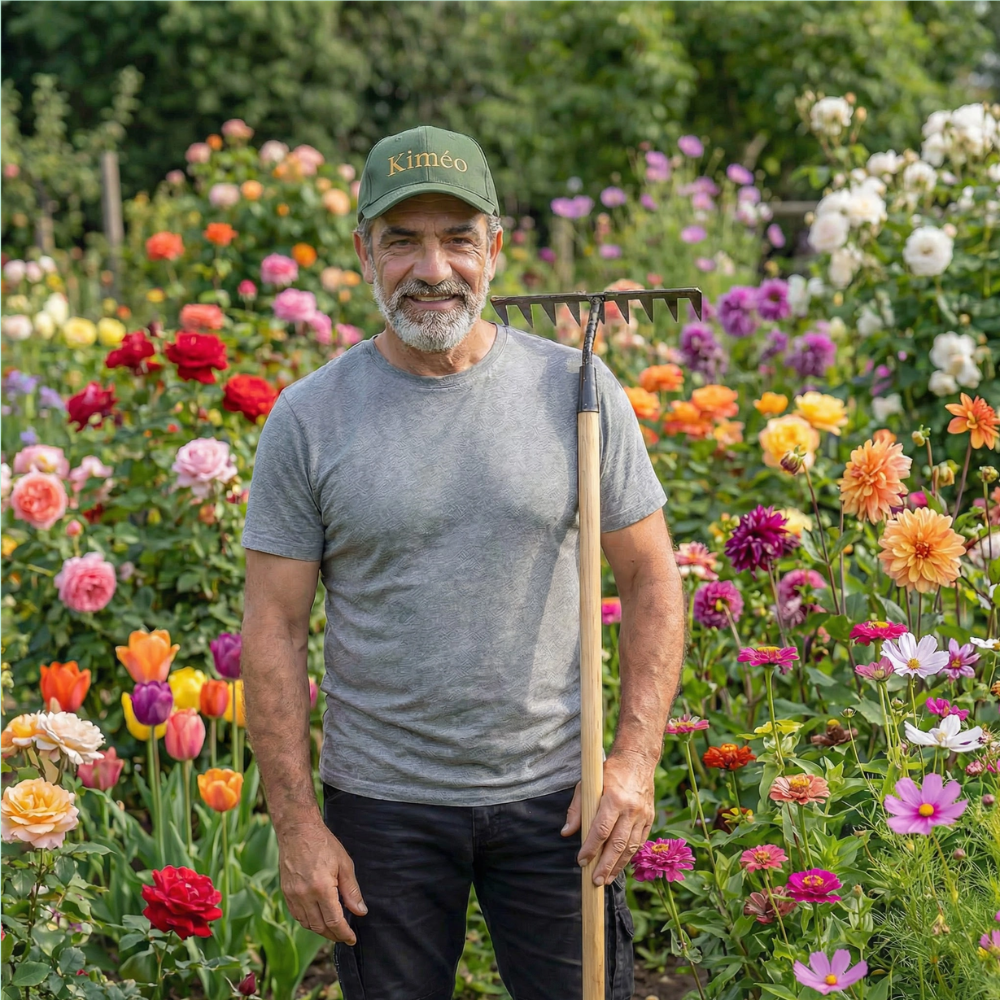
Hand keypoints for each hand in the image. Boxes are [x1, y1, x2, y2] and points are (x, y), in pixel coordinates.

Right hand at [278, 822, 367, 943]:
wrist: (298, 831)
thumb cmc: (324, 844)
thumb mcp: (344, 864)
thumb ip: (352, 891)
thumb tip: (360, 912)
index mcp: (321, 888)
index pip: (334, 921)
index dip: (344, 934)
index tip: (351, 939)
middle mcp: (304, 895)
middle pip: (320, 927)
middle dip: (333, 935)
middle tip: (344, 936)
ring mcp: (292, 895)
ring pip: (307, 924)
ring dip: (321, 930)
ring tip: (333, 928)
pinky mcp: (285, 893)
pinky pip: (297, 916)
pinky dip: (308, 921)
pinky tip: (317, 918)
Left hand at [560, 751, 655, 885]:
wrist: (638, 760)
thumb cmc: (608, 771)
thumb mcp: (588, 784)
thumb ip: (577, 809)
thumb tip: (567, 833)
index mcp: (614, 798)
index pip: (601, 830)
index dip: (591, 848)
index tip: (581, 861)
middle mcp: (630, 809)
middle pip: (617, 843)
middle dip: (605, 865)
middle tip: (595, 881)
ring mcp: (643, 815)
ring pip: (631, 847)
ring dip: (618, 866)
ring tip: (607, 879)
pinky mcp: (650, 818)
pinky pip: (640, 841)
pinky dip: (630, 855)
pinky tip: (620, 865)